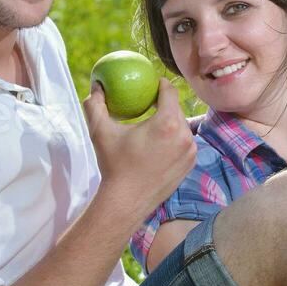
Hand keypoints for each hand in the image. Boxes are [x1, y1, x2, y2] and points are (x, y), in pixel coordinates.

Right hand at [84, 78, 196, 220]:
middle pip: (177, 109)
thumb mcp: (100, 131)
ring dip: (170, 123)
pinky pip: (184, 143)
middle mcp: (184, 135)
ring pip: (182, 126)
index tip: (151, 85)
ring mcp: (190, 151)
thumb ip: (96, 104)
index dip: (161, 84)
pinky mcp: (190, 164)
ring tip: (154, 125)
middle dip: (165, 104)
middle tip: (150, 103)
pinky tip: (159, 143)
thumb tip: (97, 85)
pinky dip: (174, 140)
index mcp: (167, 123)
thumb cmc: (114, 165)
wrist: (127, 201)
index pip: (170, 91)